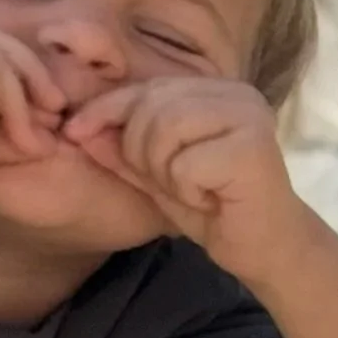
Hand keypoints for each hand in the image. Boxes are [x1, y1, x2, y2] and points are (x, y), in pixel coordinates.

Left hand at [63, 77, 305, 281]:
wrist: (263, 249)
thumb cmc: (213, 209)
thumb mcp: (155, 176)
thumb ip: (121, 150)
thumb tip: (76, 128)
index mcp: (216, 91)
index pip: (146, 87)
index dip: (105, 108)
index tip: (74, 132)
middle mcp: (237, 94)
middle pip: (152, 106)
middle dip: (139, 150)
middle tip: (167, 182)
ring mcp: (249, 117)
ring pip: (166, 128)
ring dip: (163, 171)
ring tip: (189, 189)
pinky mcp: (253, 149)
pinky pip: (186, 164)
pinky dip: (187, 190)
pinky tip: (209, 200)